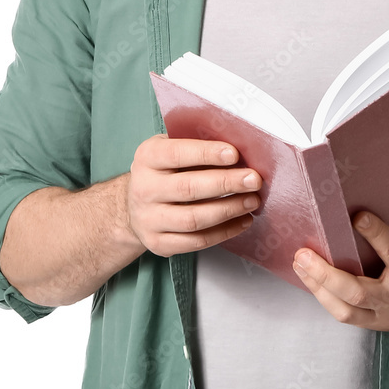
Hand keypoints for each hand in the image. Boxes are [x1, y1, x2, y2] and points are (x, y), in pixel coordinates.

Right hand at [126, 134, 262, 256]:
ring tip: (252, 200)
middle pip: (188, 188)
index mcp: (148, 158)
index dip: (207, 154)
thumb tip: (239, 147)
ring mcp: (149, 220)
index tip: (234, 154)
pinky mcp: (159, 244)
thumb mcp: (171, 148)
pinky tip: (243, 220)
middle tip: (254, 179)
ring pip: (194, 219)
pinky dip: (224, 232)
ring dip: (229, 210)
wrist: (134, 204)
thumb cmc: (164, 170)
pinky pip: (196, 241)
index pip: (177, 154)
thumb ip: (197, 144)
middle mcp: (144, 189)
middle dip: (226, 183)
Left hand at [291, 211, 388, 331]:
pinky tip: (309, 279)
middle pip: (358, 291)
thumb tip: (384, 188)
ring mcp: (383, 314)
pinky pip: (344, 315)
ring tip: (299, 264)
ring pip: (345, 309)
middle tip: (304, 254)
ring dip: (318, 287)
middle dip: (327, 274)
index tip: (357, 215)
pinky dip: (323, 297)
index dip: (376, 233)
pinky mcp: (373, 323)